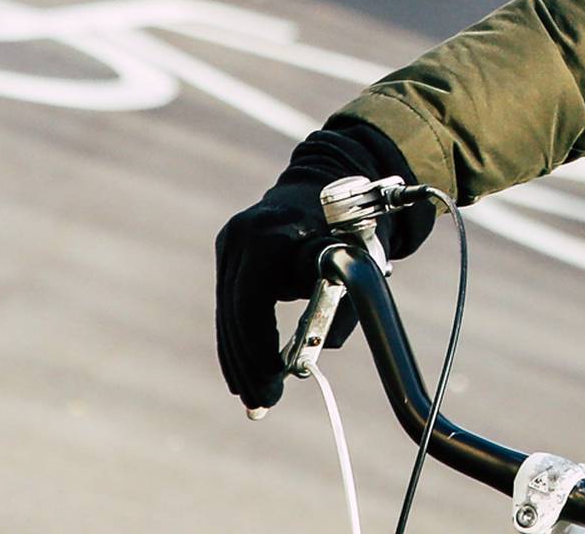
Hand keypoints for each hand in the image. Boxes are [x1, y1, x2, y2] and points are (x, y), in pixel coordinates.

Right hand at [213, 120, 430, 411]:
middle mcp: (240, 238)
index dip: (257, 349)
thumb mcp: (356, 258)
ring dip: (238, 360)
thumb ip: (341, 302)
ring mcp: (230, 245)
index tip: (272, 383)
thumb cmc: (349, 222)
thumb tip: (321, 351)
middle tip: (262, 403)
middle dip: (247, 364)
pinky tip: (242, 374)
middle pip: (234, 315)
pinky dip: (238, 340)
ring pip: (228, 315)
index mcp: (268, 235)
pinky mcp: (231, 254)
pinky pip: (231, 306)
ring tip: (253, 398)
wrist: (330, 181)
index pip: (250, 304)